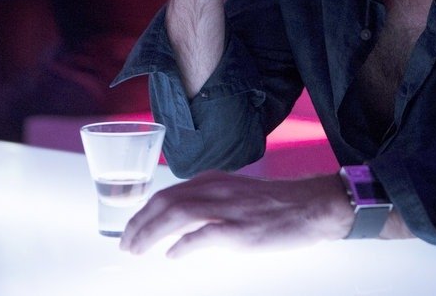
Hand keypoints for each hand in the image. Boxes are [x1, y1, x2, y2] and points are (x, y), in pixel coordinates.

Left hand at [119, 171, 353, 257]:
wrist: (311, 204)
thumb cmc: (274, 204)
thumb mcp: (234, 194)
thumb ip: (207, 204)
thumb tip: (179, 228)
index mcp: (212, 181)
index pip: (167, 194)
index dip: (144, 213)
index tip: (130, 229)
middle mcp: (215, 190)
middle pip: (165, 202)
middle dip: (139, 224)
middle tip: (125, 244)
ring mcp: (228, 209)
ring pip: (177, 214)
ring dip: (151, 232)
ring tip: (137, 249)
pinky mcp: (241, 229)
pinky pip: (205, 234)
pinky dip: (184, 244)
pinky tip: (173, 254)